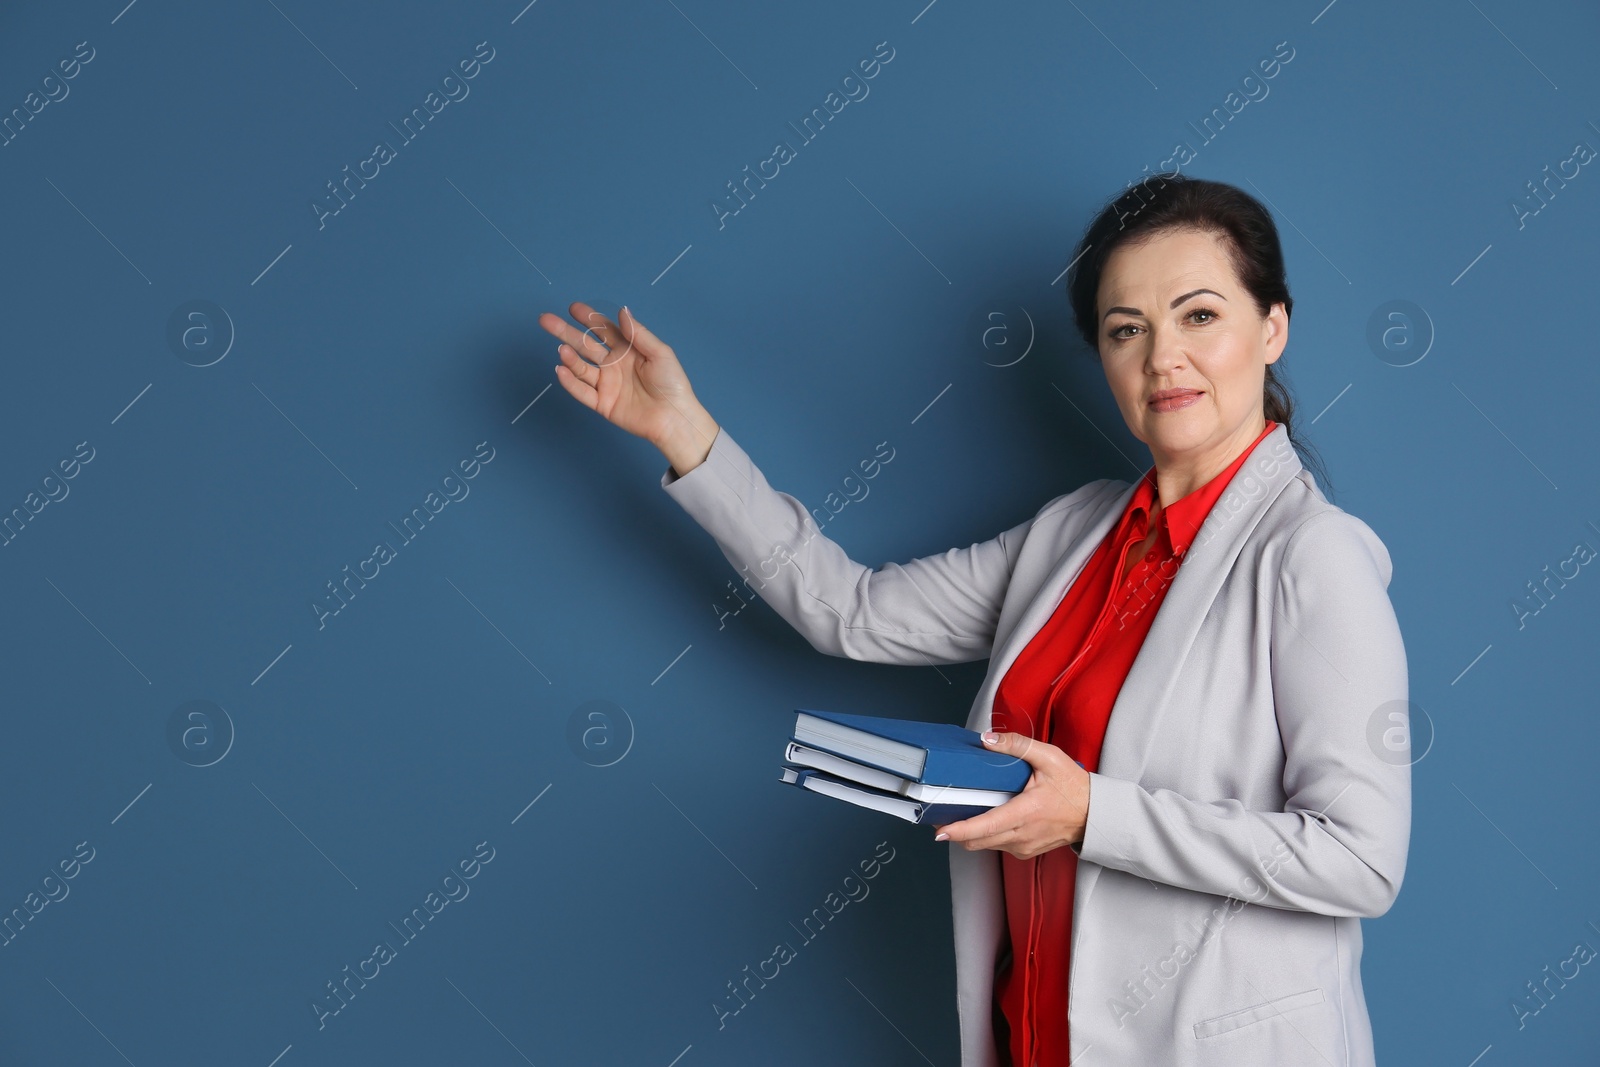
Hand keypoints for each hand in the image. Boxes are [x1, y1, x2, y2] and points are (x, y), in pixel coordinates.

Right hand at [539, 302, 717, 469]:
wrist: (674, 418)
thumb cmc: (672, 384)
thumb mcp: (660, 353)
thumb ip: (638, 334)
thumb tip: (622, 311)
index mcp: (627, 350)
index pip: (603, 329)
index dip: (588, 318)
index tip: (573, 308)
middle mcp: (613, 365)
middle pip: (585, 345)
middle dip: (565, 332)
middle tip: (546, 320)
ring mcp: (606, 384)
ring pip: (581, 368)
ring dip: (569, 358)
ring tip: (562, 350)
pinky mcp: (603, 404)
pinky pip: (582, 392)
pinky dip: (570, 382)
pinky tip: (562, 370)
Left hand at [932, 732, 1090, 858]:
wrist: (1095, 814)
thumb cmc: (1073, 787)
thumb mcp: (1049, 758)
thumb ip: (1017, 746)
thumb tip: (987, 740)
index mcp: (1025, 813)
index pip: (984, 827)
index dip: (959, 830)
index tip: (939, 829)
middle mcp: (1022, 835)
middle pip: (977, 841)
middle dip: (955, 831)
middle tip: (940, 814)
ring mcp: (1023, 847)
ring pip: (985, 845)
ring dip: (970, 833)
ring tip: (960, 814)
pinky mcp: (1024, 851)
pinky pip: (997, 846)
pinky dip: (985, 836)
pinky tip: (985, 819)